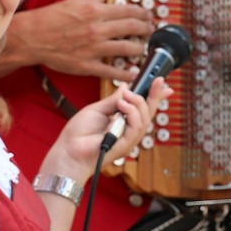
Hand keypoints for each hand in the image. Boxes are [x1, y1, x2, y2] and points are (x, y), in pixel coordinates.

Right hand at [0, 0, 153, 80]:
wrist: (32, 38)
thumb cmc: (51, 18)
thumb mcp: (74, 0)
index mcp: (96, 11)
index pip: (129, 10)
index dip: (143, 13)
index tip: (148, 15)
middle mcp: (98, 29)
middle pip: (133, 28)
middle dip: (147, 29)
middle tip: (151, 31)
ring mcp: (95, 49)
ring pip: (128, 49)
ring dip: (140, 48)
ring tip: (145, 48)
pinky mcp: (88, 66)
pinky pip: (113, 71)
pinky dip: (127, 73)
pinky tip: (135, 73)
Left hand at [42, 78, 172, 183]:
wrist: (69, 150)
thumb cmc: (79, 134)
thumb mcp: (98, 109)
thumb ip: (113, 100)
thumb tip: (126, 87)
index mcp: (122, 120)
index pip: (142, 107)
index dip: (154, 95)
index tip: (161, 82)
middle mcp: (128, 130)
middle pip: (148, 112)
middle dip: (155, 95)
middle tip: (155, 80)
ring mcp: (128, 138)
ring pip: (144, 118)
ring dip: (137, 103)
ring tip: (125, 97)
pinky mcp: (125, 145)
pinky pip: (136, 127)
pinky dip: (131, 113)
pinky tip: (122, 105)